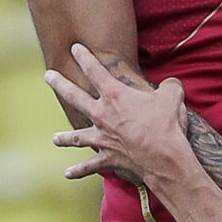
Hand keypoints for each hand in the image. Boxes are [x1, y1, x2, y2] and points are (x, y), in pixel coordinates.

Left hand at [46, 43, 188, 182]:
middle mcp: (102, 115)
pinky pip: (89, 166)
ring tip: (55, 138)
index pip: (96, 71)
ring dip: (64, 137)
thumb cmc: (167, 124)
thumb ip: (169, 86)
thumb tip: (169, 84)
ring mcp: (101, 138)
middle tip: (48, 76)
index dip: (84, 57)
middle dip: (60, 84)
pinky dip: (78, 170)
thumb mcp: (173, 95)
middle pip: (75, 97)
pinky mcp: (107, 158)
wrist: (163, 157)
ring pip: (76, 136)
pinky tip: (68, 173)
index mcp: (116, 96)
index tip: (75, 48)